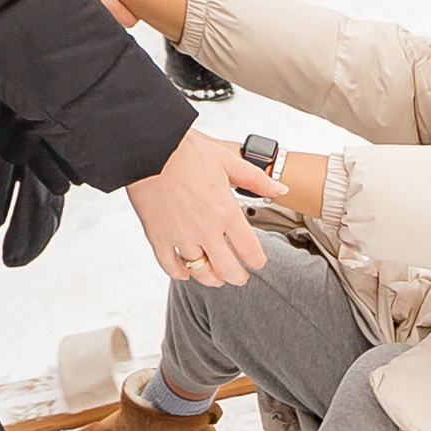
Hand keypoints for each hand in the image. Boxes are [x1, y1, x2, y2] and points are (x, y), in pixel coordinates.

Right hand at [125, 130, 281, 286]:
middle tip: (240, 278)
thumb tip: (281, 189)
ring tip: (216, 279)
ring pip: (200, 272)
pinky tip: (186, 273)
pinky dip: (180, 274)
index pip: (249, 250)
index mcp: (226, 212)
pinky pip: (170, 266)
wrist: (149, 151)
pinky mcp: (158, 238)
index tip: (258, 262)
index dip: (257, 261)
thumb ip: (256, 180)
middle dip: (237, 277)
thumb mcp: (228, 161)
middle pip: (227, 269)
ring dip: (211, 279)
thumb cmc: (188, 152)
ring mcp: (180, 236)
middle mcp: (205, 230)